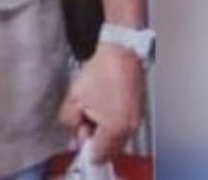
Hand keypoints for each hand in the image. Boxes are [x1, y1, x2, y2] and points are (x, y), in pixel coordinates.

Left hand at [58, 43, 145, 163]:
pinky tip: (102, 109)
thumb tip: (74, 132)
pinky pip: (123, 129)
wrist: (121, 53)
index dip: (85, 149)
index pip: (98, 154)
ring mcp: (135, 121)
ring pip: (116, 141)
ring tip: (92, 113)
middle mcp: (129, 128)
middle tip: (82, 125)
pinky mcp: (137, 113)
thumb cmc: (102, 70)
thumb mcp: (75, 98)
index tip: (77, 142)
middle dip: (94, 141)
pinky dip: (111, 125)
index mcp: (115, 127)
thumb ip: (70, 121)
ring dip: (102, 134)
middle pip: (109, 150)